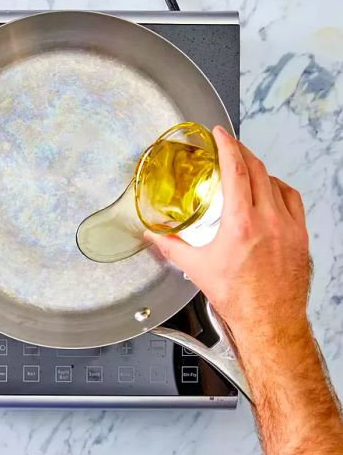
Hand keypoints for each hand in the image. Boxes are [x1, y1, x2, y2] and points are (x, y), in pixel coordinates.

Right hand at [144, 126, 311, 338]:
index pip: (237, 170)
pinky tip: (270, 193)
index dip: (227, 145)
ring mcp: (289, 226)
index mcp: (242, 223)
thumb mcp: (197, 269)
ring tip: (247, 169)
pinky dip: (279, 189)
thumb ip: (171, 247)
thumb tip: (154, 234)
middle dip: (242, 151)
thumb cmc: (240, 298)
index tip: (219, 133)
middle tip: (228, 145)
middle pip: (258, 169)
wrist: (270, 321)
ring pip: (277, 182)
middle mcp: (270, 219)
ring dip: (260, 170)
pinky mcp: (301, 236)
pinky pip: (293, 200)